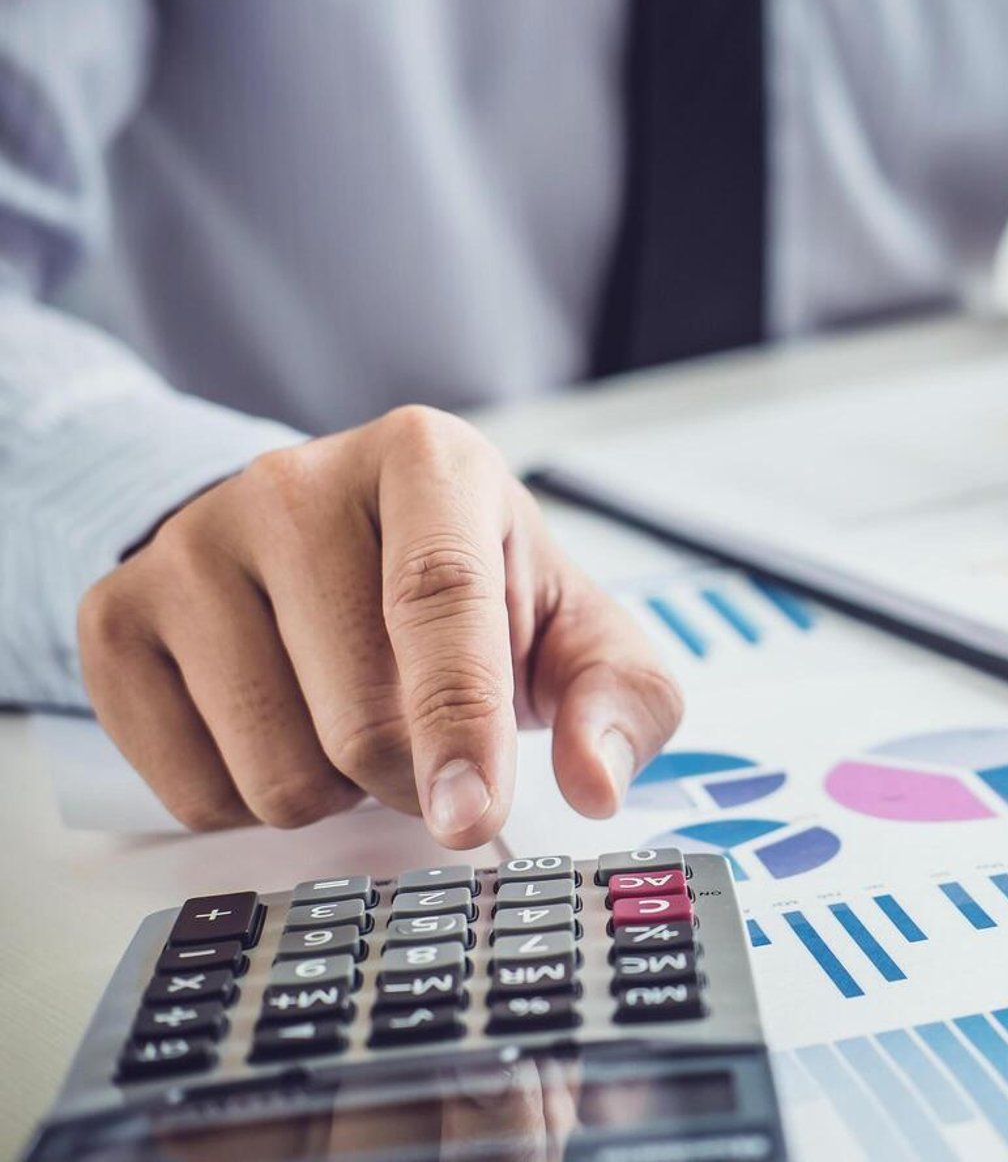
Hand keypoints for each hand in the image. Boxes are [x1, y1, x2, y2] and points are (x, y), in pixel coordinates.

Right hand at [76, 406, 681, 844]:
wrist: (337, 547)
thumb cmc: (477, 590)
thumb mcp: (573, 628)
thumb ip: (621, 701)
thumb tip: (597, 782)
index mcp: (426, 458)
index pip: (438, 595)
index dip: (460, 721)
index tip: (472, 817)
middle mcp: (293, 482)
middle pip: (358, 715)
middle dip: (414, 776)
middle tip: (431, 740)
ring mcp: (189, 544)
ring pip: (273, 770)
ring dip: (336, 792)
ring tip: (353, 716)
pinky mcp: (116, 614)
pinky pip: (190, 789)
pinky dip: (252, 800)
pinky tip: (281, 728)